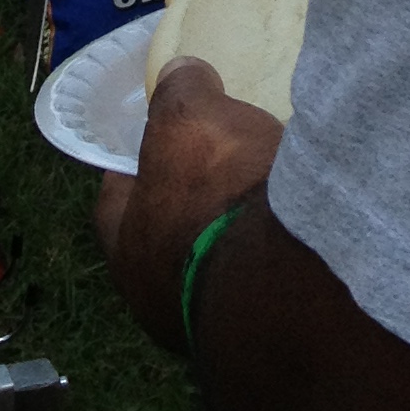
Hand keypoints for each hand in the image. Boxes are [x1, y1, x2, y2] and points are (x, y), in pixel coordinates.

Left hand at [98, 59, 284, 350]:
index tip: (156, 139)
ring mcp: (206, 325)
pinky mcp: (257, 336)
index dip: (136, 163)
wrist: (287, 280)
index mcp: (124, 246)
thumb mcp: (191, 120)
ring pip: (213, 267)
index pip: (115, 197)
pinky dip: (269, 261)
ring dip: (233, 238)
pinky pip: (256, 288)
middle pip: (165, 236)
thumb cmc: (218, 194)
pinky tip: (294, 234)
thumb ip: (179, 93)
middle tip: (219, 169)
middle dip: (189, 205)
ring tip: (265, 200)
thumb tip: (177, 74)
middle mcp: (155, 297)